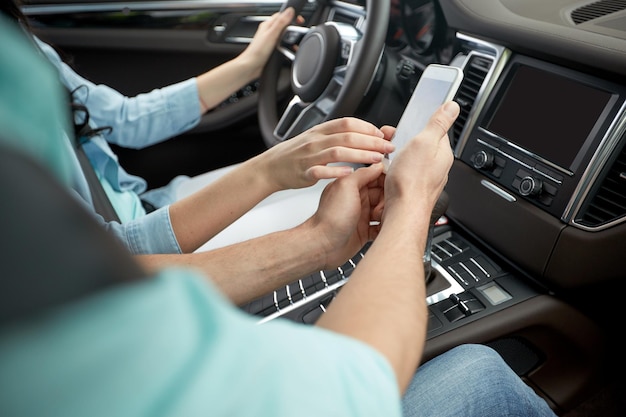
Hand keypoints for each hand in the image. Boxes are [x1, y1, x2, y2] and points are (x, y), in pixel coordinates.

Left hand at [239, 8, 300, 78]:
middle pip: (284, 25)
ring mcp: (270, 41)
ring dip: (289, 40)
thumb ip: (281, 22)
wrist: (251, 66)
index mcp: (268, 25)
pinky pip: (282, 46)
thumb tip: (290, 11)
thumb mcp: (272, 35)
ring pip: (284, 36)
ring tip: (292, 44)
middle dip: (292, 29)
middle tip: (297, 33)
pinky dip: (287, 48)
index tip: (299, 20)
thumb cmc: (257, 51)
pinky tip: (287, 51)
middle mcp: (268, 31)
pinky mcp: (271, 49)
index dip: (291, 16)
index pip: (281, 15)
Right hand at [257, 117, 394, 191]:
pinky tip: (349, 173)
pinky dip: (335, 172)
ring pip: (337, 152)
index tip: (382, 135)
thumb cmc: (296, 154)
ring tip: (377, 160)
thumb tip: (364, 135)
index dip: (367, 127)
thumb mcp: (316, 139)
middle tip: (388, 148)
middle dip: (371, 142)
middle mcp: (316, 141)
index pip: (348, 123)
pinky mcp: (304, 173)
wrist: (271, 168)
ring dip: (360, 155)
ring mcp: (309, 156)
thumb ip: (338, 136)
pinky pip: (320, 171)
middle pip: (347, 137)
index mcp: (320, 131)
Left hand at [303, 164, 384, 268]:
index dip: (387, 180)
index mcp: (353, 186)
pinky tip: (384, 228)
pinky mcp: (364, 232)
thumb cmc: (330, 217)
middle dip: (388, 199)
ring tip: (382, 218)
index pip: (376, 176)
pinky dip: (385, 228)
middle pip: (383, 194)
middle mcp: (358, 199)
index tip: (395, 185)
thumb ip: (363, 173)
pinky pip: (381, 227)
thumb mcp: (346, 186)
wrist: (322, 244)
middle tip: (384, 206)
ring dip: (387, 214)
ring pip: (384, 211)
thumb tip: (377, 164)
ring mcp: (361, 216)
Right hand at [383, 101, 458, 218]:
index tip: (410, 124)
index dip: (421, 124)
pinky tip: (388, 173)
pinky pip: (402, 174)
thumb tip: (452, 106)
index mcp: (443, 153)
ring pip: (410, 160)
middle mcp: (437, 168)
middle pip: (421, 146)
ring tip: (390, 158)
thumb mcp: (424, 142)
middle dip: (406, 141)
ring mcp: (424, 180)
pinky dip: (394, 170)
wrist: (402, 212)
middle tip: (395, 142)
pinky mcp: (411, 189)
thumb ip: (438, 123)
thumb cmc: (412, 182)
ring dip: (398, 156)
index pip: (436, 130)